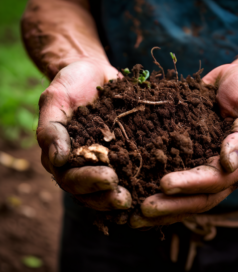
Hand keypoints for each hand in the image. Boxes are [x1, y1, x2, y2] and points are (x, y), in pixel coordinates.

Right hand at [37, 60, 131, 210]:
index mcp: (64, 154)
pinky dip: (139, 179)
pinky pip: (130, 167)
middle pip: (91, 189)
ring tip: (137, 199)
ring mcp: (106, 157)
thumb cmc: (71, 84)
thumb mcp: (55, 100)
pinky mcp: (123, 149)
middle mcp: (84, 161)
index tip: (109, 179)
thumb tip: (57, 160)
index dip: (88, 182)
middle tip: (125, 199)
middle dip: (107, 196)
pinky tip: (152, 184)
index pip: (70, 178)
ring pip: (110, 186)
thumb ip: (51, 128)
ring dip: (122, 194)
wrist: (95, 72)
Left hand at [131, 62, 237, 227]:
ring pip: (187, 196)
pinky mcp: (194, 158)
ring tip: (135, 215)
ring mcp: (208, 166)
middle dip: (171, 206)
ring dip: (163, 207)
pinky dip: (159, 190)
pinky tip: (138, 194)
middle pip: (199, 198)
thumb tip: (229, 163)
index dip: (190, 185)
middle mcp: (224, 172)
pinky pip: (178, 177)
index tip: (164, 184)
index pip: (215, 181)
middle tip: (142, 212)